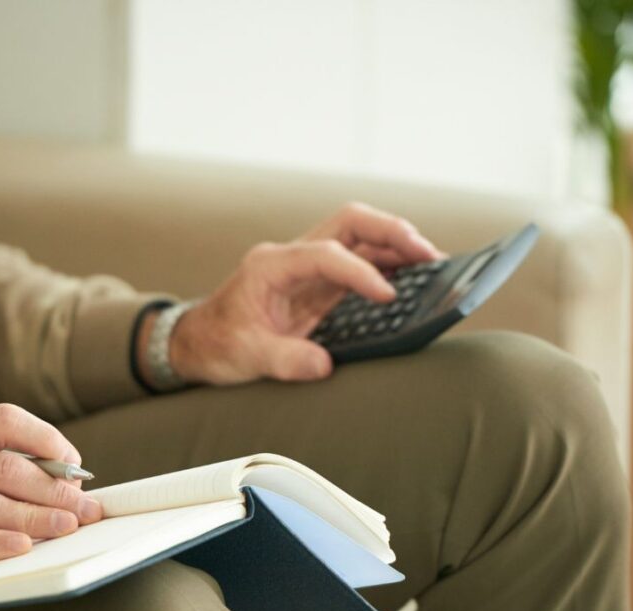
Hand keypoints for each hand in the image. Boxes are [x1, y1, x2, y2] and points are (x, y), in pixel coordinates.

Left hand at [160, 202, 443, 384]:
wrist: (197, 344)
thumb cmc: (216, 344)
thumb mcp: (246, 356)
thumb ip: (284, 360)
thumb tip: (323, 365)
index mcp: (270, 265)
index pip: (326, 254)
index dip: (359, 272)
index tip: (387, 297)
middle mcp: (291, 258)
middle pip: (350, 223)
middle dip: (391, 232)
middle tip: (429, 254)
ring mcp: (307, 269)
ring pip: (359, 238)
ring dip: (396, 247)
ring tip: (434, 264)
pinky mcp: (318, 286)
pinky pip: (360, 264)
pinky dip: (389, 267)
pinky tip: (413, 280)